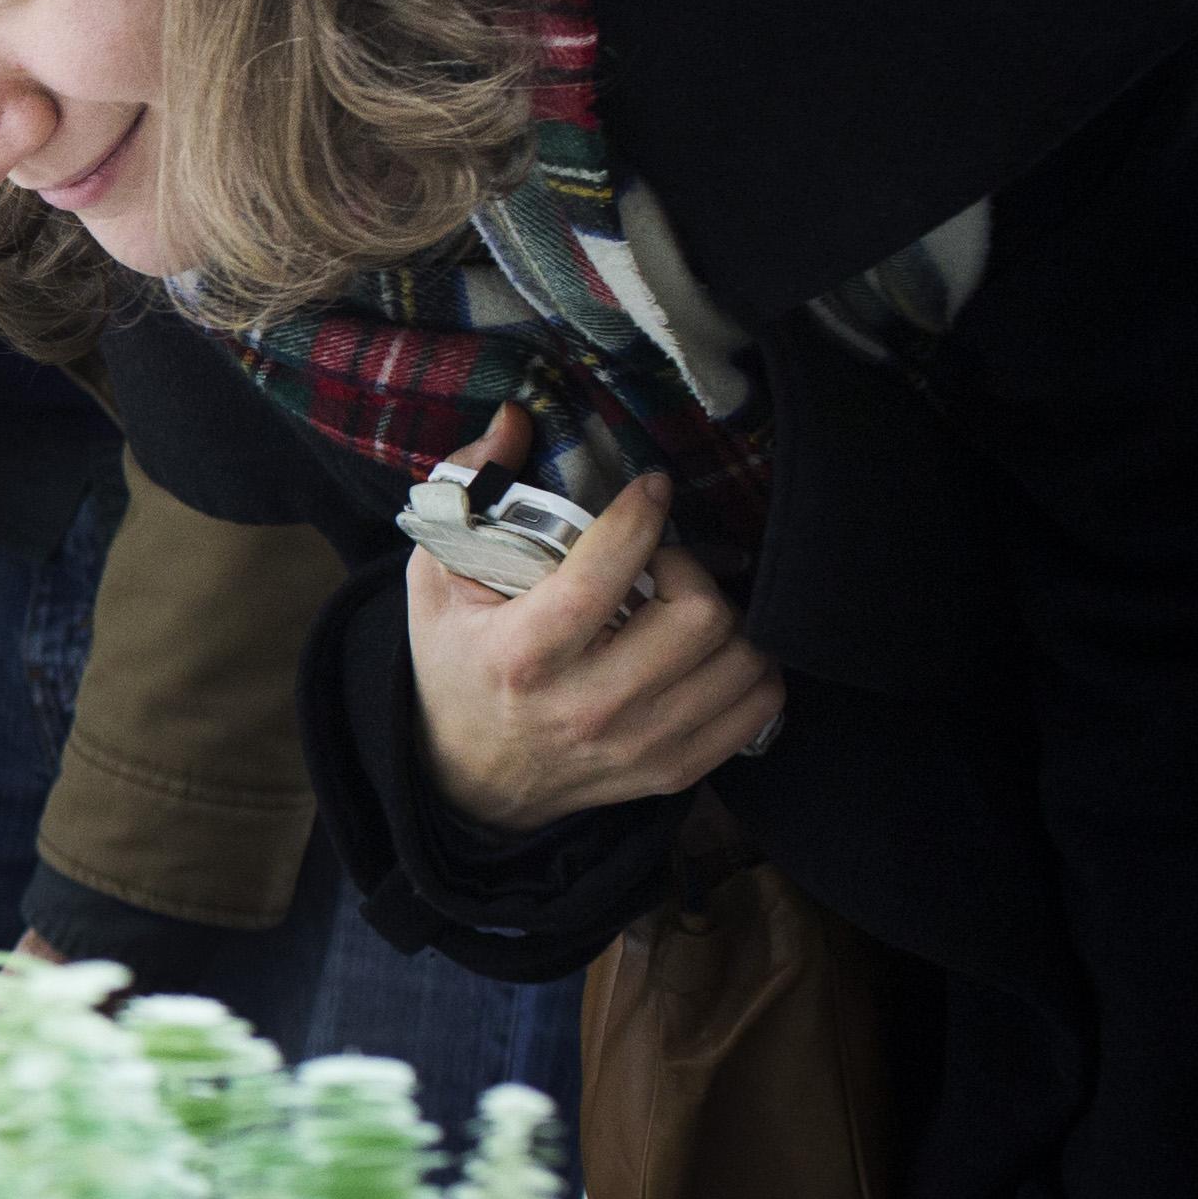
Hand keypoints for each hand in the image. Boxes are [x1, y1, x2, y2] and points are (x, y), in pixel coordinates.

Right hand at [408, 413, 781, 829]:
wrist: (470, 779)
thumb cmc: (459, 665)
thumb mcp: (438, 582)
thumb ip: (467, 493)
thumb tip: (514, 419)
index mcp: (523, 656)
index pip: (606, 574)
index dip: (642, 516)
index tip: (650, 490)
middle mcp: (586, 707)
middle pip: (700, 615)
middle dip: (691, 569)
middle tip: (664, 563)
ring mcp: (638, 745)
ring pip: (743, 658)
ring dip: (724, 616)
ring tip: (685, 605)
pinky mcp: (674, 771)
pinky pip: (760, 703)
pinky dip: (751, 666)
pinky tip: (711, 649)